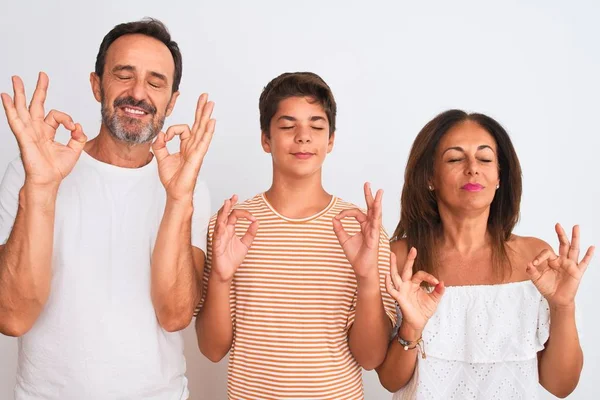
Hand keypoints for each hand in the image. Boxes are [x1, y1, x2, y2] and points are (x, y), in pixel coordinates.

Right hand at [1, 72, 86, 186]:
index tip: (74, 128)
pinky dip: (9, 107)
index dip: (68, 119)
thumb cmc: (57, 168)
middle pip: (36, 104)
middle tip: (42, 75)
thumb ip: (78, 137)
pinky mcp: (23, 136)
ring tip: (16, 79)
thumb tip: (78, 126)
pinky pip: (15, 119)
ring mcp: (28, 131)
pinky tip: (5, 96)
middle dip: (39, 89)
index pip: (56, 116)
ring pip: (22, 108)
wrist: (48, 180)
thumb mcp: (74, 150)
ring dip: (19, 93)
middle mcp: (36, 129)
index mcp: (47, 131)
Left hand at [153, 93, 214, 201]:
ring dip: (206, 115)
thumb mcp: (161, 157)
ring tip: (211, 103)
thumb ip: (160, 144)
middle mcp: (193, 146)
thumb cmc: (172, 179)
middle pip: (199, 124)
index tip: (164, 138)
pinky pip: (203, 141)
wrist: (175, 192)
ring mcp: (197, 150)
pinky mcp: (197, 156)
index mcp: (186, 146)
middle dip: (201, 109)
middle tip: (205, 96)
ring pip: (203, 129)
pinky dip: (208, 131)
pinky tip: (211, 121)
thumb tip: (161, 134)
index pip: (182, 129)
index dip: (171, 131)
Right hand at [211, 195, 258, 282]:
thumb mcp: (245, 244)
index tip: (253, 218)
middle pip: (224, 214)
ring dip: (223, 212)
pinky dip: (219, 229)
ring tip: (226, 203)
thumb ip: (250, 233)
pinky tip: (222, 223)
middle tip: (234, 197)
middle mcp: (223, 231)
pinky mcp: (216, 246)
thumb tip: (257, 222)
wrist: (227, 272)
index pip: (234, 215)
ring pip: (219, 221)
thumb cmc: (232, 258)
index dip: (244, 214)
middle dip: (229, 205)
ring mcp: (219, 237)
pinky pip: (217, 236)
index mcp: (229, 229)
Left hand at [333, 182, 382, 279]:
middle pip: (370, 208)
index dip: (346, 213)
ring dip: (377, 203)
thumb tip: (334, 219)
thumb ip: (339, 229)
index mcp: (364, 226)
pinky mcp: (375, 237)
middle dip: (369, 196)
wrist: (361, 269)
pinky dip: (376, 215)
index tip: (338, 217)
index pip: (356, 213)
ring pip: (376, 214)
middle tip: (368, 184)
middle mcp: (370, 227)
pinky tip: (377, 207)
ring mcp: (374, 231)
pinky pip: (376, 224)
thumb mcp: (344, 240)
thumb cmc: (356, 256)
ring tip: (379, 192)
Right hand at [385, 248, 444, 332]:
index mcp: (415, 284)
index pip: (420, 274)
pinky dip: (387, 283)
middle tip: (413, 249)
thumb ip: (438, 291)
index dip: (429, 277)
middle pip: (406, 269)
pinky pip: (391, 290)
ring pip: (395, 275)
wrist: (418, 323)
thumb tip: (442, 283)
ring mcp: (401, 290)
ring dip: (393, 265)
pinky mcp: (399, 298)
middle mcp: (407, 285)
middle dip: (409, 259)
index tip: (437, 283)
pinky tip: (386, 276)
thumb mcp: (434, 300)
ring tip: (391, 254)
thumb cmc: (423, 310)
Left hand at [527, 224, 594, 307]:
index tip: (533, 264)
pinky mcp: (577, 272)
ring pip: (573, 249)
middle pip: (563, 244)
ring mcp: (571, 265)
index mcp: (552, 261)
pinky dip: (588, 256)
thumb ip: (532, 271)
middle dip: (561, 234)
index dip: (539, 257)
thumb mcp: (537, 279)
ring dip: (575, 238)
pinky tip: (592, 247)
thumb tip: (528, 264)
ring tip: (576, 227)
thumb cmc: (547, 288)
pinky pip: (584, 263)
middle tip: (558, 224)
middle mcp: (562, 261)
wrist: (556, 300)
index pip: (547, 253)